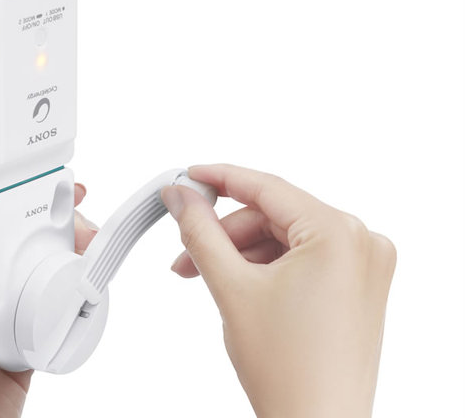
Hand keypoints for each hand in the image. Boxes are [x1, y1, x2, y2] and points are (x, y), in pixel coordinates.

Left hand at [0, 184, 96, 417]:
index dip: (20, 207)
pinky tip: (85, 290)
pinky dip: (71, 296)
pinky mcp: (23, 340)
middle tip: (85, 228)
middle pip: (21, 249)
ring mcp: (1, 318)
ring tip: (92, 249)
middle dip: (55, 229)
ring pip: (40, 274)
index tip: (55, 194)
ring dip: (67, 258)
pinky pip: (51, 309)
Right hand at [161, 164, 395, 417]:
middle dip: (224, 236)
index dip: (221, 178)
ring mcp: (365, 265)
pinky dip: (266, 267)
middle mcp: (362, 242)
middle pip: (274, 217)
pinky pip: (303, 257)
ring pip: (285, 238)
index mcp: (339, 233)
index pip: (267, 188)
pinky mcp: (357, 285)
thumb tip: (182, 196)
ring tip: (209, 280)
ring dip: (241, 254)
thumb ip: (200, 231)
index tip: (190, 176)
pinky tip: (240, 287)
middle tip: (186, 255)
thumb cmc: (288, 371)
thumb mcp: (231, 287)